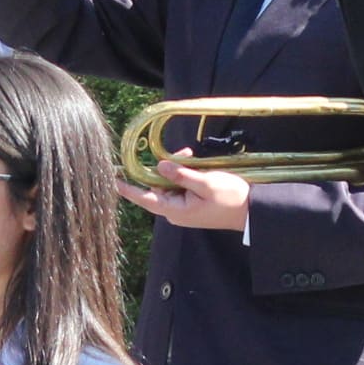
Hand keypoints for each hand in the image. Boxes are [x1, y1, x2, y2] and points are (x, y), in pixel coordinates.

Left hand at [118, 156, 253, 231]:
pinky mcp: (191, 203)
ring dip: (177, 168)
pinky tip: (195, 163)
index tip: (112, 180)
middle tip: (185, 153)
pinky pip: (180, 185)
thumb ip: (181, 174)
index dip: (128, 188)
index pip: (144, 198)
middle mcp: (175, 211)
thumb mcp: (205, 182)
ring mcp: (183, 207)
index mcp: (175, 210)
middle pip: (158, 185)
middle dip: (165, 167)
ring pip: (169, 182)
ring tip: (193, 156)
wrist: (251, 211)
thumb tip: (159, 166)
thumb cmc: (230, 198)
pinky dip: (184, 173)